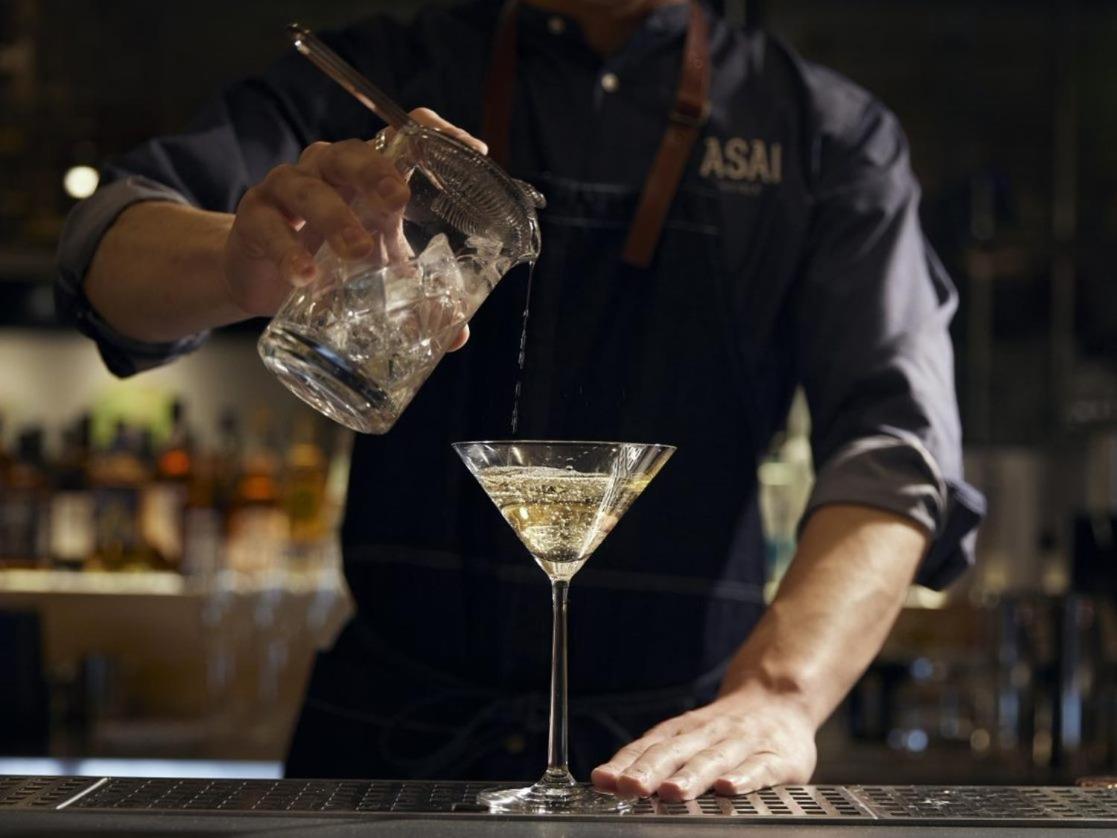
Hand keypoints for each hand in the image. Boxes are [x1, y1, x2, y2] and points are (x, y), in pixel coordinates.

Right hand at [223, 107, 485, 350]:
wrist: (263, 277)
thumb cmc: (330, 261)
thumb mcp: (378, 272)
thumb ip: (416, 295)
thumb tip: (459, 336)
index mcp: (369, 176)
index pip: (403, 137)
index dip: (436, 134)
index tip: (472, 151)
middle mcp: (330, 172)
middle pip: (353, 152)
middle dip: (377, 171)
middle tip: (397, 199)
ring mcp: (288, 190)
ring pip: (310, 187)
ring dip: (335, 217)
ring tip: (356, 251)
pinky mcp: (255, 218)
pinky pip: (269, 227)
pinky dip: (288, 251)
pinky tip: (305, 278)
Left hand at [591, 689, 817, 800]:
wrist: (781, 697)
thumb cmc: (729, 727)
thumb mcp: (690, 733)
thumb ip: (657, 755)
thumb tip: (610, 779)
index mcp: (686, 730)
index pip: (650, 746)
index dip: (626, 763)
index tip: (604, 780)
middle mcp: (711, 733)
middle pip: (676, 752)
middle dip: (650, 770)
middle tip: (630, 787)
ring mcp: (744, 744)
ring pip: (713, 760)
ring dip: (690, 776)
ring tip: (671, 792)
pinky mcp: (778, 758)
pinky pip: (760, 768)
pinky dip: (744, 778)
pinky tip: (729, 788)